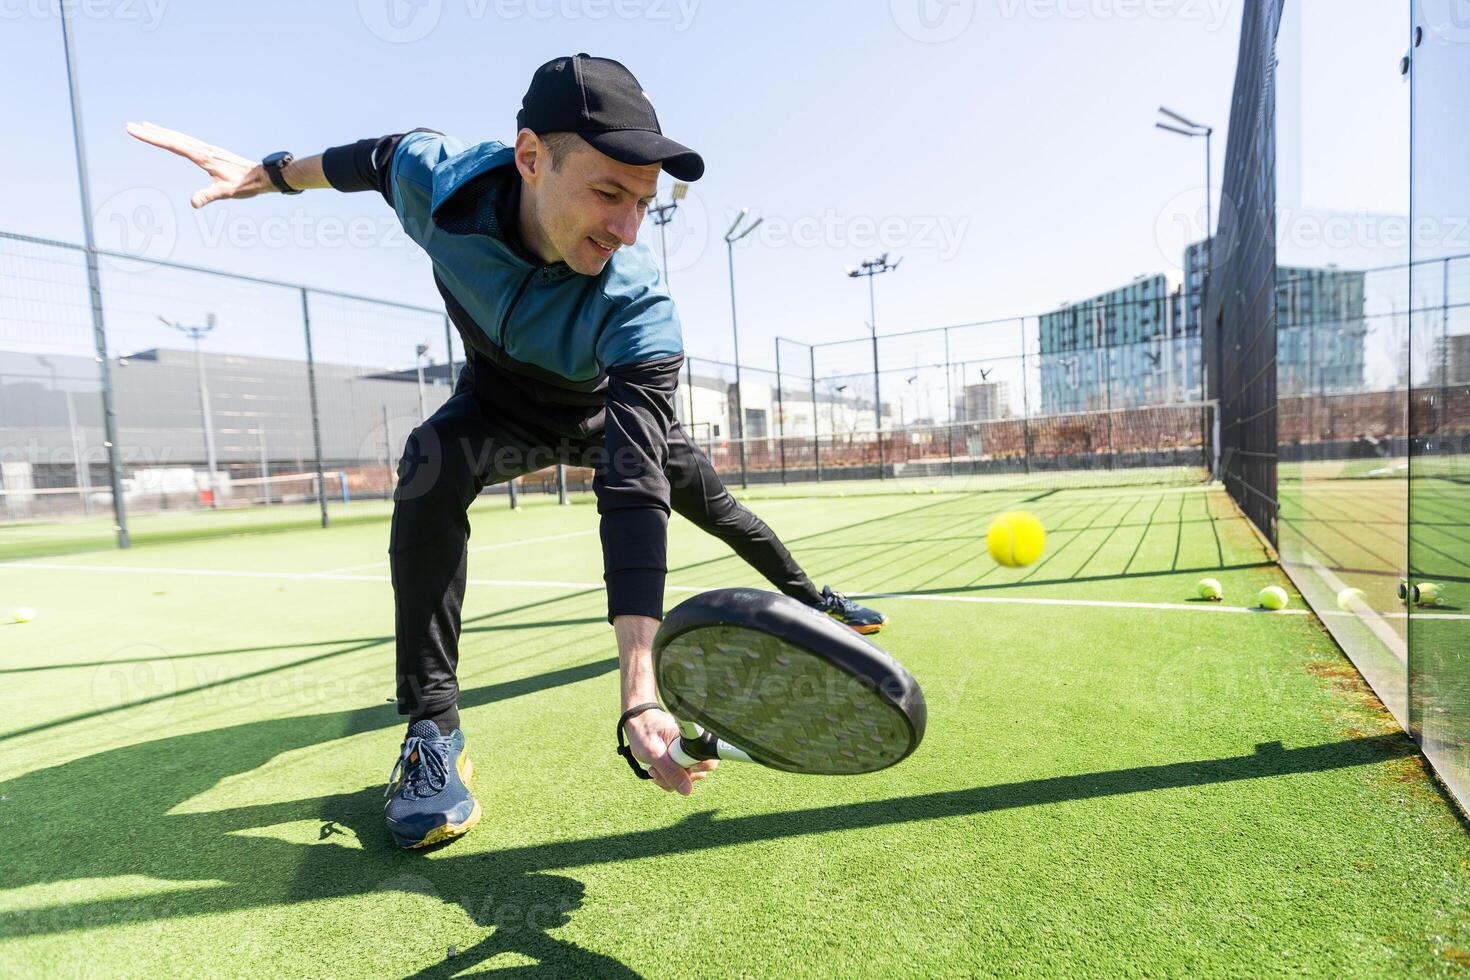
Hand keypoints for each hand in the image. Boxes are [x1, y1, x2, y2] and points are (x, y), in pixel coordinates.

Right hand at [125, 121, 268, 207]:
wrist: (261, 176)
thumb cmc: (244, 185)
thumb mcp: (225, 193)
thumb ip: (208, 196)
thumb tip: (192, 203)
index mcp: (201, 156)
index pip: (171, 144)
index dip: (151, 137)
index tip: (135, 130)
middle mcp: (202, 149)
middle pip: (171, 137)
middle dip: (149, 132)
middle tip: (129, 125)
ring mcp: (206, 149)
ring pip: (178, 137)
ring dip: (160, 131)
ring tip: (144, 125)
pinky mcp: (210, 152)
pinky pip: (187, 141)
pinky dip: (174, 136)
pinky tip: (171, 137)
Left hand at [623, 707, 716, 794]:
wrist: (636, 723)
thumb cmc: (643, 732)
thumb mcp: (654, 753)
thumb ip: (671, 772)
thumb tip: (687, 791)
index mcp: (693, 739)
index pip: (709, 761)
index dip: (694, 770)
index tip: (675, 768)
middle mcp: (694, 747)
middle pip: (698, 773)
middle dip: (676, 778)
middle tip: (656, 770)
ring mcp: (687, 754)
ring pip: (687, 779)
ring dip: (669, 780)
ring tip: (653, 769)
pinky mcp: (680, 760)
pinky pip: (679, 778)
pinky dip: (666, 779)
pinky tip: (655, 770)